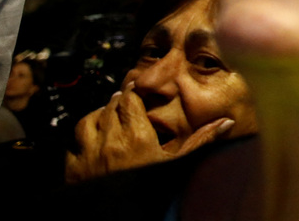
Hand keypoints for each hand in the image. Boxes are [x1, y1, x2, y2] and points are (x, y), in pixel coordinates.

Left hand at [65, 89, 234, 183]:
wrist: (118, 219)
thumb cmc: (150, 193)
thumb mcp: (179, 167)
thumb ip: (201, 142)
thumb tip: (226, 122)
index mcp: (137, 136)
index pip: (129, 101)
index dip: (132, 92)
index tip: (136, 89)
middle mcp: (110, 141)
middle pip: (109, 108)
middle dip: (117, 102)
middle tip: (124, 101)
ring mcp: (89, 155)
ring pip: (87, 122)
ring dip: (97, 116)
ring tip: (106, 116)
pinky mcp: (73, 170)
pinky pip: (72, 146)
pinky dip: (79, 141)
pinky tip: (89, 143)